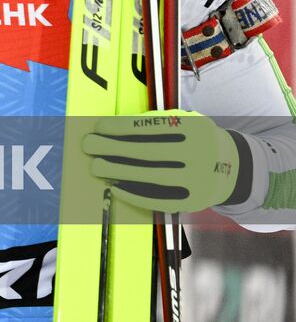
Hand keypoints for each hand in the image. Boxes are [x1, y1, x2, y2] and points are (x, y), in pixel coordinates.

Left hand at [81, 110, 240, 212]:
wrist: (234, 167)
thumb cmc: (196, 139)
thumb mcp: (186, 122)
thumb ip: (156, 122)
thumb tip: (112, 128)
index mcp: (196, 128)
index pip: (150, 126)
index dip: (120, 127)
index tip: (98, 127)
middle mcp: (200, 154)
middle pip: (147, 152)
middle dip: (113, 148)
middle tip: (89, 146)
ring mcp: (199, 180)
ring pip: (151, 176)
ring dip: (119, 171)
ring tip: (97, 166)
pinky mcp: (194, 201)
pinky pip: (159, 199)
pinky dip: (134, 195)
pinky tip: (116, 187)